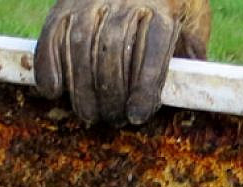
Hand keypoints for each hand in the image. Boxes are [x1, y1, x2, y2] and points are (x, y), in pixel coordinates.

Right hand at [33, 0, 211, 125]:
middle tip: (113, 119)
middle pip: (113, 49)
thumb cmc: (168, 5)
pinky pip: (52, 35)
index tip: (137, 115)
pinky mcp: (64, 5)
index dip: (145, 85)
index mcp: (162, 6)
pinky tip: (53, 91)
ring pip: (81, 45)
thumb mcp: (190, 22)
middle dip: (111, 92)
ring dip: (82, 87)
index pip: (154, 47)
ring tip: (89, 114)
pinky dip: (49, 65)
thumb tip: (193, 93)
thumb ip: (190, 55)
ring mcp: (90, 0)